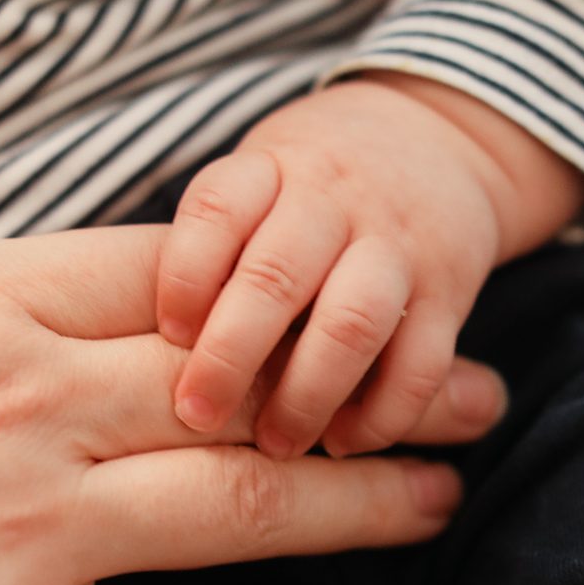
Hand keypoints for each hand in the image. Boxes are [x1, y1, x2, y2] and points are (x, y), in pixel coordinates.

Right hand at [0, 125, 508, 584]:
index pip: (162, 271)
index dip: (268, 283)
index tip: (335, 291)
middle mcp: (28, 408)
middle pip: (248, 380)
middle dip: (375, 384)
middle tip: (472, 394)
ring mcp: (39, 534)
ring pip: (250, 503)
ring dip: (363, 506)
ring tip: (442, 502)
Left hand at [158, 73, 583, 459]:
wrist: (436, 139)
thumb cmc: (311, 182)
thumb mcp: (256, 173)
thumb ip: (210, 242)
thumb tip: (133, 346)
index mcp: (271, 167)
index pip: (216, 210)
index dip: (184, 276)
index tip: (167, 337)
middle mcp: (334, 200)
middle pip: (275, 277)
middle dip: (230, 357)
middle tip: (196, 417)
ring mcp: (397, 245)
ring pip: (350, 324)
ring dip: (307, 395)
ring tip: (276, 445)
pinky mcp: (450, 292)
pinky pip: (421, 362)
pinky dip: (384, 413)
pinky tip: (345, 444)